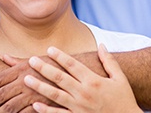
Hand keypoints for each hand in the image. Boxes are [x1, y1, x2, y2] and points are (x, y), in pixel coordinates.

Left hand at [0, 57, 58, 112]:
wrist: (74, 71)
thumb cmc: (53, 64)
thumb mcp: (34, 60)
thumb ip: (16, 61)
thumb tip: (3, 56)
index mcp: (22, 69)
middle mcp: (25, 81)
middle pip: (1, 94)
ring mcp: (33, 94)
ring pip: (11, 107)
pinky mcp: (42, 104)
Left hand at [24, 44, 142, 112]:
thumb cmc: (124, 100)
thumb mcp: (119, 78)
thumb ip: (109, 61)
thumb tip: (102, 45)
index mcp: (93, 81)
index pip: (73, 65)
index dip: (60, 56)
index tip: (50, 49)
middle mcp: (84, 94)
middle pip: (60, 78)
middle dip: (44, 68)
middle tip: (32, 60)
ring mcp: (79, 108)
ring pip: (55, 95)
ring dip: (39, 86)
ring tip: (26, 79)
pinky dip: (46, 111)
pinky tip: (35, 105)